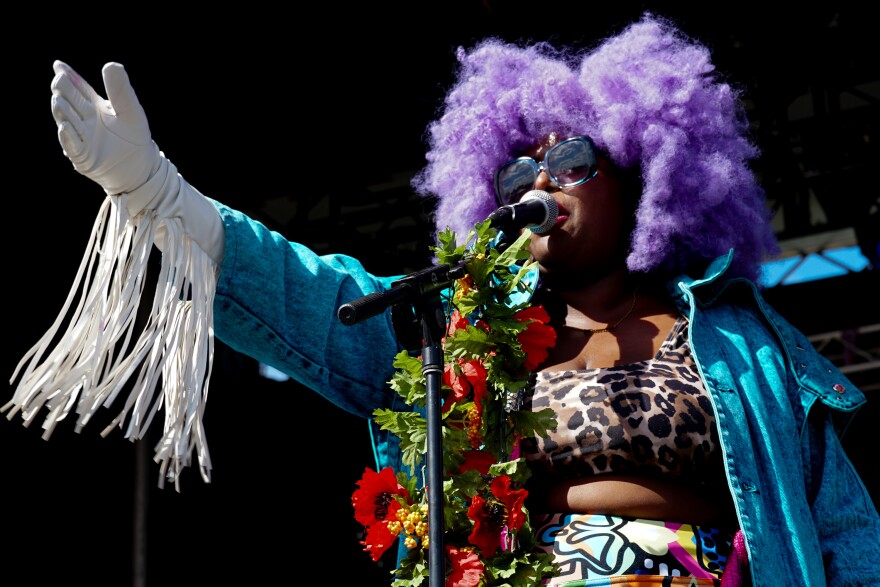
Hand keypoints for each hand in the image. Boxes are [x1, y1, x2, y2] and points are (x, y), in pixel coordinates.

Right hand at [50, 60, 159, 195]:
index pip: (77, 87)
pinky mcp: (82, 156)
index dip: (68, 76)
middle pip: (69, 100)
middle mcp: (83, 119)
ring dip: (63, 111)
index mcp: (94, 106)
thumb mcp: (130, 111)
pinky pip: (72, 145)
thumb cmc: (134, 138)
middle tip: (60, 79)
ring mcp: (80, 137)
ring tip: (59, 100)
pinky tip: (64, 127)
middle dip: (63, 90)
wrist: (141, 167)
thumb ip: (120, 90)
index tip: (58, 65)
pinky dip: (68, 137)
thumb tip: (111, 64)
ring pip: (66, 120)